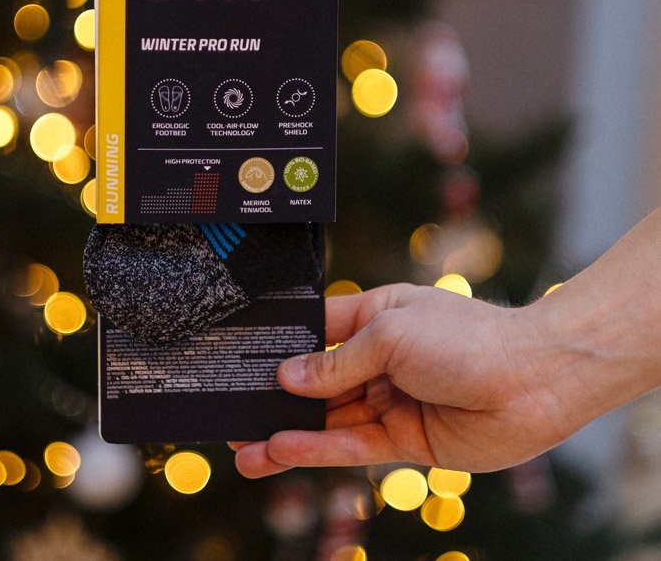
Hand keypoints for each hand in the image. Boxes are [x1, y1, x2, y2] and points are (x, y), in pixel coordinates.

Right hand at [231, 283, 575, 477]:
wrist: (532, 380)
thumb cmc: (467, 338)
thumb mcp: (390, 334)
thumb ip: (337, 362)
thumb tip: (289, 377)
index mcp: (377, 316)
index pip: (318, 331)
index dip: (283, 346)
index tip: (245, 362)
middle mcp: (381, 358)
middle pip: (318, 381)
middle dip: (278, 399)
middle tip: (233, 416)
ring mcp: (391, 400)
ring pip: (329, 419)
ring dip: (288, 433)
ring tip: (244, 449)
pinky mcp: (405, 439)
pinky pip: (352, 445)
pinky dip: (317, 449)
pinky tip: (283, 450)